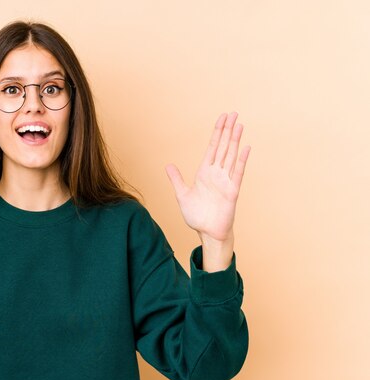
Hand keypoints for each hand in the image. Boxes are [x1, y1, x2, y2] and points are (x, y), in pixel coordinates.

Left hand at [165, 112, 249, 243]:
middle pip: (223, 147)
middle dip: (227, 130)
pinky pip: (237, 173)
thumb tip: (168, 165)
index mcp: (205, 173)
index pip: (212, 148)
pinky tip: (245, 148)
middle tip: (233, 113)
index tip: (222, 118)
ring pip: (231, 156)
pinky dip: (241, 161)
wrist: (207, 233)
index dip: (217, 132)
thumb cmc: (197, 216)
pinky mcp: (232, 191)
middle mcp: (216, 174)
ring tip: (239, 125)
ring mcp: (225, 181)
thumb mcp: (182, 195)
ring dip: (235, 141)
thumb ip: (177, 179)